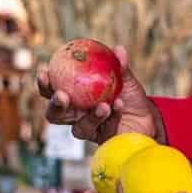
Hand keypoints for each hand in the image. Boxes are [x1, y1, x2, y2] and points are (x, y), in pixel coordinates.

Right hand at [37, 45, 164, 144]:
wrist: (147, 117)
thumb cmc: (129, 95)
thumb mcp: (125, 78)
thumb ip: (120, 66)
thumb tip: (119, 50)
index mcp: (73, 97)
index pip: (51, 91)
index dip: (44, 84)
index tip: (44, 72)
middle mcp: (76, 116)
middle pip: (55, 115)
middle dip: (56, 105)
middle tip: (62, 95)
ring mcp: (89, 130)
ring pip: (80, 129)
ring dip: (91, 117)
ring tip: (104, 105)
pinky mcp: (103, 142)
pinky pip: (104, 132)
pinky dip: (113, 118)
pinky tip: (119, 106)